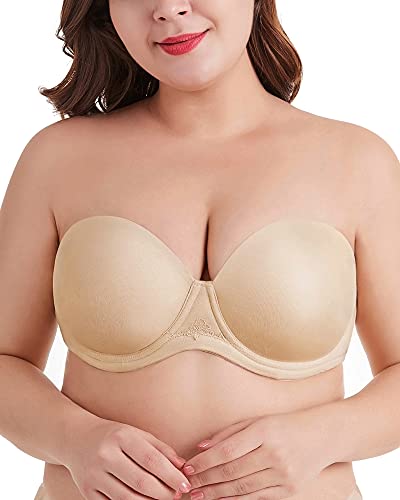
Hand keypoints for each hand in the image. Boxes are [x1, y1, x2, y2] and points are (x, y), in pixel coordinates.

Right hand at [64, 416, 192, 499]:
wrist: (76, 438)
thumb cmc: (113, 435)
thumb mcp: (137, 434)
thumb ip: (160, 449)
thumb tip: (182, 467)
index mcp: (121, 437)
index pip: (152, 460)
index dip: (171, 475)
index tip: (185, 484)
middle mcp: (106, 455)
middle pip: (141, 482)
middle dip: (164, 493)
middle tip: (177, 495)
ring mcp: (94, 475)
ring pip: (128, 498)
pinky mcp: (87, 491)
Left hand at [180, 411, 332, 499]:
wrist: (322, 436)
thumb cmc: (284, 424)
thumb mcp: (257, 421)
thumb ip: (229, 433)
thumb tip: (201, 447)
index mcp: (264, 431)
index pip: (227, 450)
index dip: (205, 461)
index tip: (187, 466)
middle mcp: (274, 454)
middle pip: (232, 471)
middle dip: (205, 479)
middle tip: (186, 484)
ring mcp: (284, 474)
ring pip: (242, 488)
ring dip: (216, 493)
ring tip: (198, 496)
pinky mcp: (290, 490)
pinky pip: (257, 498)